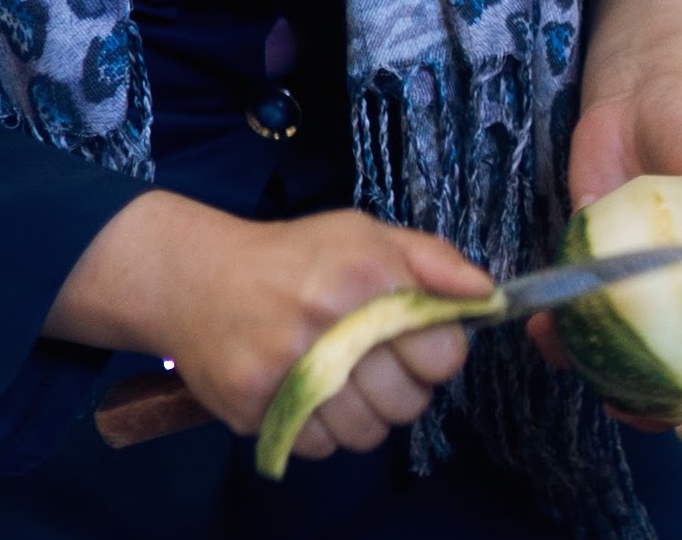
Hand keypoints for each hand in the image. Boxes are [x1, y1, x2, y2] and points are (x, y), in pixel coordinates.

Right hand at [66, 195, 496, 461]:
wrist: (192, 277)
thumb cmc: (292, 257)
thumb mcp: (363, 234)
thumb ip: (433, 261)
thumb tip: (488, 297)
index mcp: (364, 273)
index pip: (442, 353)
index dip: (436, 353)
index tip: (416, 343)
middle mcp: (326, 320)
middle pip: (407, 403)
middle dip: (402, 390)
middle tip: (375, 365)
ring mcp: (285, 366)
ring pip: (365, 433)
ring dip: (363, 415)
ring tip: (341, 380)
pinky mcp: (252, 403)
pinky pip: (318, 446)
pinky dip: (320, 430)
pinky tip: (306, 393)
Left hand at [551, 0, 681, 425]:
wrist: (634, 87)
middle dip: (672, 404)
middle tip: (643, 417)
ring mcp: (640, 279)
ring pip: (630, 349)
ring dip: (606, 377)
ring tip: (584, 385)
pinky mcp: (594, 263)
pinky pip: (579, 313)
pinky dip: (562, 332)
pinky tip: (542, 335)